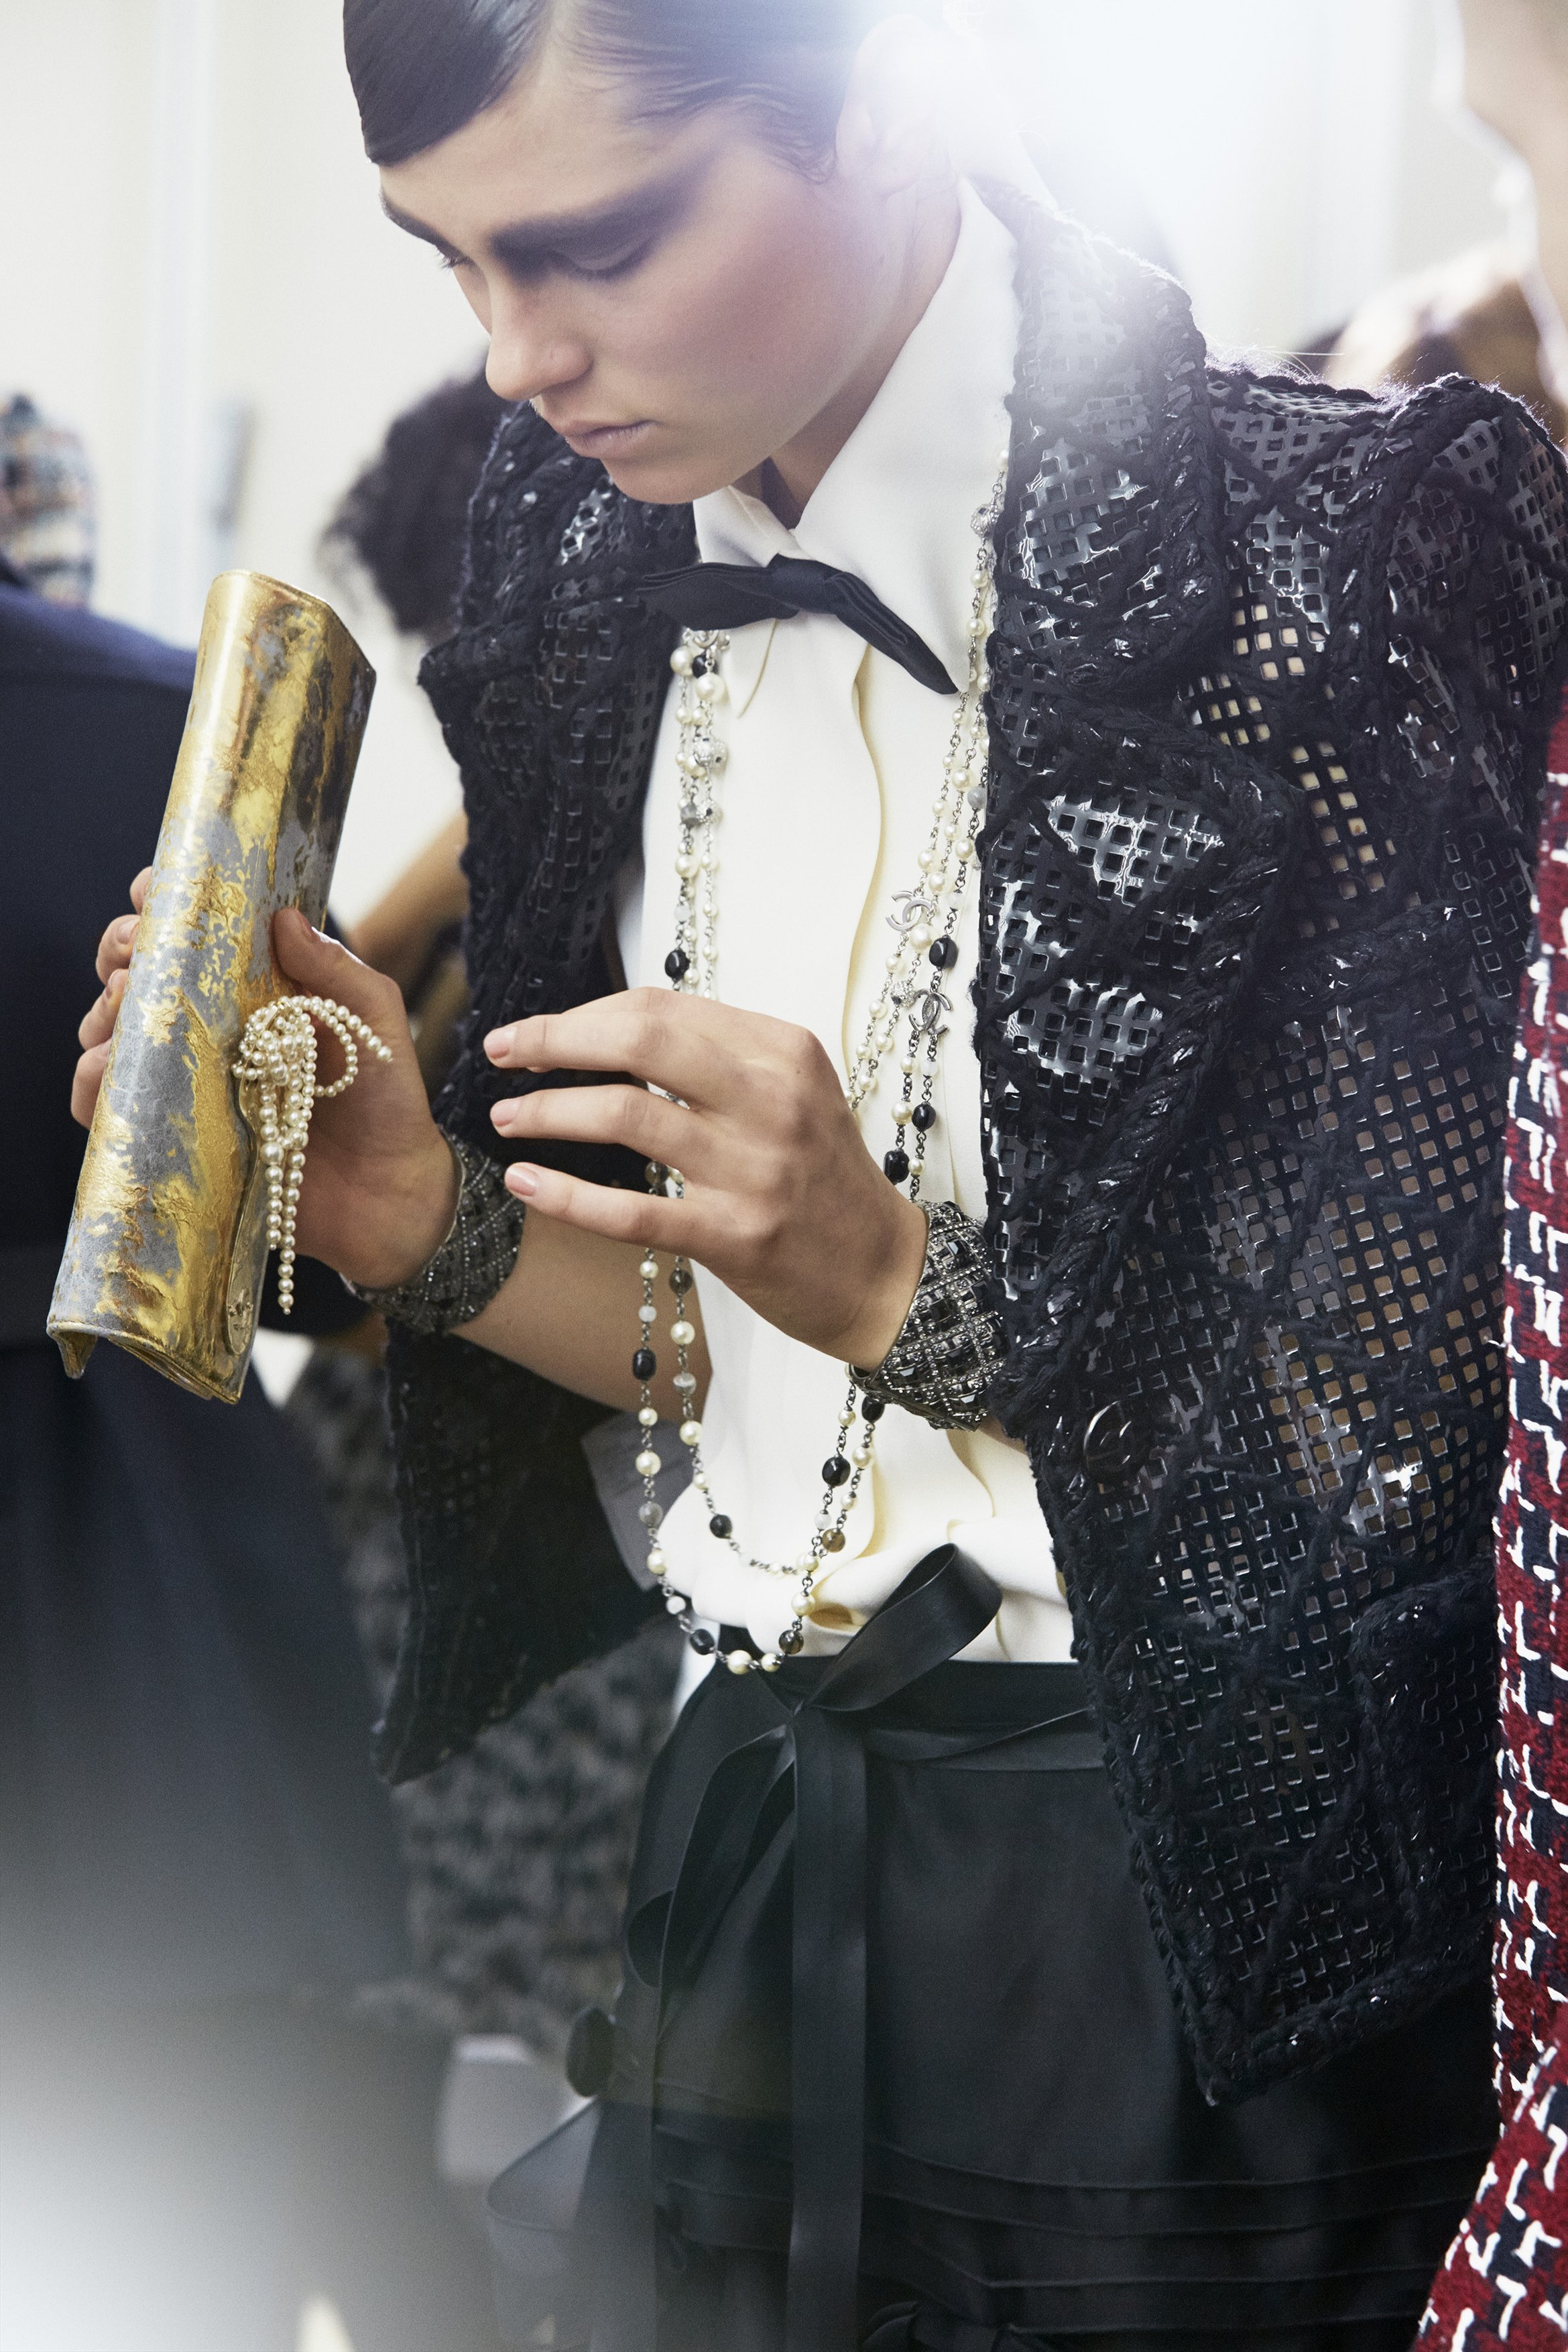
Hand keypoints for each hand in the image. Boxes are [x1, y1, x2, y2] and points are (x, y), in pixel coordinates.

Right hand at [75, 891, 456, 1288]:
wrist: (385, 1191)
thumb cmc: (385, 1098)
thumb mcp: (375, 1021)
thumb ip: (336, 969)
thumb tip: (283, 918)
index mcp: (254, 987)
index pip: (195, 933)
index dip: (163, 905)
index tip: (151, 895)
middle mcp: (212, 1026)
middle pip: (137, 972)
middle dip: (121, 952)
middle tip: (135, 962)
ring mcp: (188, 1078)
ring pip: (110, 1032)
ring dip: (99, 1014)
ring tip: (123, 1016)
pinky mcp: (173, 1133)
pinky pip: (111, 1106)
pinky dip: (92, 1084)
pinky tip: (106, 1073)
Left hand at [485, 990, 928, 1367]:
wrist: (882, 1272)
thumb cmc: (822, 1178)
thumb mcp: (792, 1093)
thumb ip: (719, 1057)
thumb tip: (613, 1030)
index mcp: (783, 1051)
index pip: (662, 1009)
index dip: (583, 1014)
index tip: (536, 1031)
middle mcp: (771, 1101)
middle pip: (639, 1042)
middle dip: (554, 1039)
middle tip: (503, 1052)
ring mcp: (753, 1170)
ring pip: (626, 1116)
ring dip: (549, 1113)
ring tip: (506, 1118)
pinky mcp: (735, 1237)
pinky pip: (631, 1210)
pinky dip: (567, 1195)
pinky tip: (525, 1183)